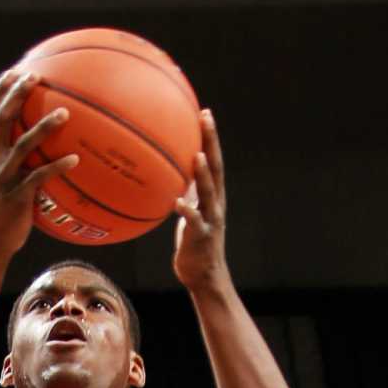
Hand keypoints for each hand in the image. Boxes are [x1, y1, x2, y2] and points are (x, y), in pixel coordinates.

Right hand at [0, 70, 78, 263]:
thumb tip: (17, 145)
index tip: (13, 72)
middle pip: (0, 120)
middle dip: (16, 95)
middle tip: (35, 77)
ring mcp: (1, 178)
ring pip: (22, 145)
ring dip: (44, 127)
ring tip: (64, 112)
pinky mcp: (15, 196)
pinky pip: (39, 177)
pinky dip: (56, 167)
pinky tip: (74, 160)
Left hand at [171, 109, 227, 294]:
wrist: (204, 275)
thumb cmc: (193, 243)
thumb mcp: (189, 212)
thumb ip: (186, 193)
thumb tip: (171, 176)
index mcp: (213, 195)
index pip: (213, 159)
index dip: (210, 137)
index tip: (204, 112)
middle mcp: (216, 203)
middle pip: (215, 167)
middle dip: (211, 141)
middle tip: (205, 118)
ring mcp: (210, 219)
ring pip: (209, 192)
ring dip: (202, 174)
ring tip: (196, 155)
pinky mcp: (201, 237)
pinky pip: (194, 222)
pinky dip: (187, 210)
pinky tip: (177, 201)